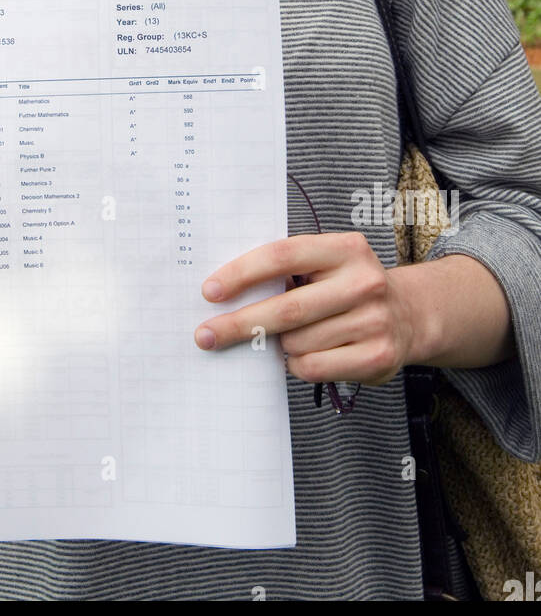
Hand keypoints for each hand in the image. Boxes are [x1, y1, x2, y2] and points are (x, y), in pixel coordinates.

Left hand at [193, 231, 415, 385]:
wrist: (408, 315)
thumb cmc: (346, 286)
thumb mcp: (325, 264)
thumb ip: (286, 269)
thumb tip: (224, 294)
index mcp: (345, 248)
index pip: (282, 256)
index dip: (241, 273)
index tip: (210, 291)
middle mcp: (364, 281)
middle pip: (286, 307)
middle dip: (240, 323)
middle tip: (206, 334)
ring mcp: (374, 320)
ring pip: (297, 342)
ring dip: (278, 345)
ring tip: (286, 338)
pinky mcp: (377, 356)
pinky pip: (313, 367)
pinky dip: (297, 364)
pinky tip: (304, 354)